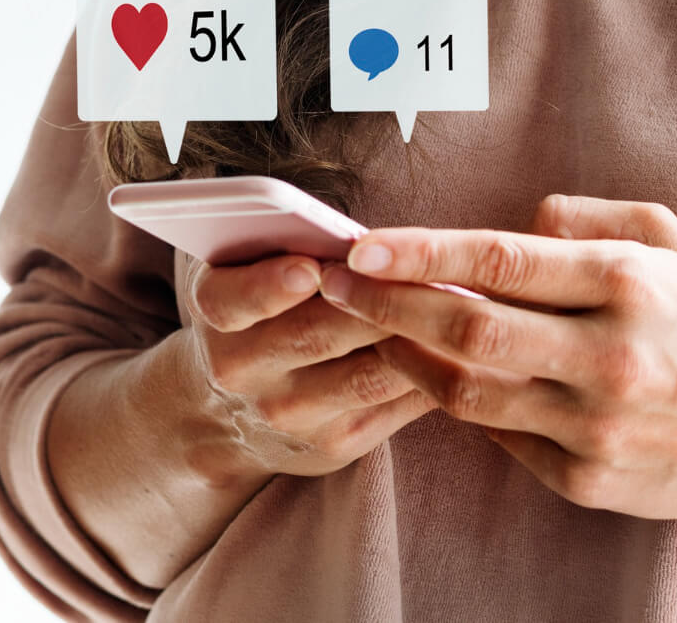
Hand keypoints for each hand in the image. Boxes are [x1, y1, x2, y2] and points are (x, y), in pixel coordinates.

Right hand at [172, 246, 437, 484]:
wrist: (227, 415)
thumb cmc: (256, 310)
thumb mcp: (242, 268)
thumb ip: (278, 240)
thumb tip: (358, 232)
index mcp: (216, 311)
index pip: (233, 299)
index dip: (270, 285)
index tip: (310, 268)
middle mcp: (242, 369)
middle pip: (318, 334)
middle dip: (378, 301)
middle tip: (429, 269)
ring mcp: (289, 414)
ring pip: (367, 374)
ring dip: (418, 338)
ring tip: (460, 303)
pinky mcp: (332, 445)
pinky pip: (393, 405)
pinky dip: (432, 373)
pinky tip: (459, 346)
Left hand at [315, 195, 676, 527]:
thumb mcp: (674, 242)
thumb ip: (590, 217)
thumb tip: (517, 219)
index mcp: (629, 284)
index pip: (501, 261)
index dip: (421, 252)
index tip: (361, 245)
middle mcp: (608, 355)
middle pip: (467, 327)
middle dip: (386, 302)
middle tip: (331, 283)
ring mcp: (593, 426)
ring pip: (467, 388)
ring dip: (403, 354)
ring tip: (363, 324)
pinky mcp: (583, 479)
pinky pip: (497, 433)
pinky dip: (453, 399)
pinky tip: (426, 369)